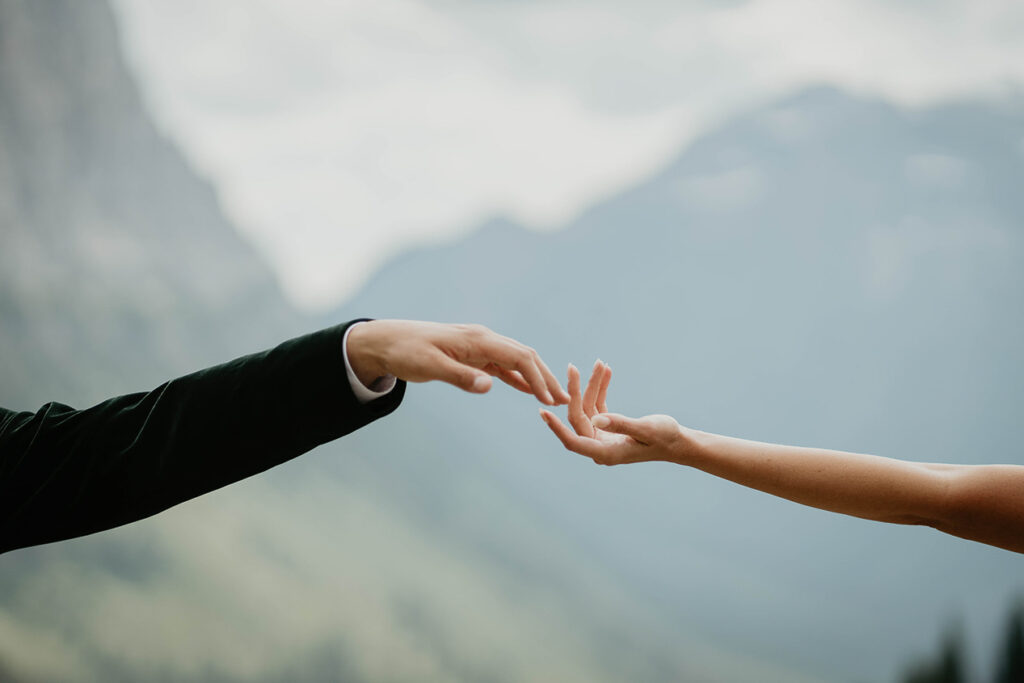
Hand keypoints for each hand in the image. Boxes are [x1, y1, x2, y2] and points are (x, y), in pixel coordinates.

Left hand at [346, 320, 569, 405]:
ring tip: (554, 398)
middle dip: (546, 377)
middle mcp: (483, 339)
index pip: (519, 356)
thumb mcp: (429, 366)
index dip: (538, 377)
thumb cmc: (406, 352)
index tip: (551, 399)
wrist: (386, 341)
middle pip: (525, 356)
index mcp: (477, 339)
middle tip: (565, 401)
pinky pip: (502, 366)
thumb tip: (490, 386)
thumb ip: (460, 376)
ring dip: (536, 378)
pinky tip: (529, 390)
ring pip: (516, 361)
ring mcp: (479, 347)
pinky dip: (518, 378)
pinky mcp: (472, 355)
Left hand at [540, 361, 684, 464]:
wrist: (679, 442)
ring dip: (592, 386)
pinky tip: (606, 371)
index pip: (573, 441)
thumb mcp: (645, 429)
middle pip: (578, 417)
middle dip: (575, 392)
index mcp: (605, 452)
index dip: (556, 428)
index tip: (542, 412)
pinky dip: (601, 389)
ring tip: (599, 363)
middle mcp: (600, 446)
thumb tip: (596, 420)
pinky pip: (599, 406)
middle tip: (573, 367)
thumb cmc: (665, 438)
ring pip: (588, 409)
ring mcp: (603, 436)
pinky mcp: (609, 427)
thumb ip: (620, 424)